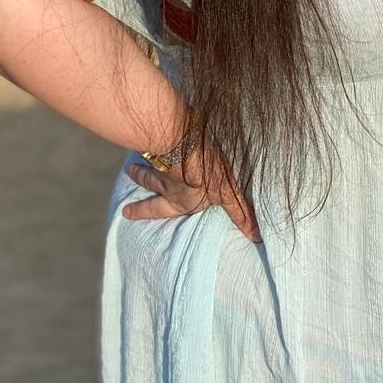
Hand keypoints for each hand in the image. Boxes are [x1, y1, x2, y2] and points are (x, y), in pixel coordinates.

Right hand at [122, 138, 261, 243]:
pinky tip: (137, 146)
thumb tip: (258, 236)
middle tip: (125, 209)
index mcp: (183, 201)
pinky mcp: (158, 149)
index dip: (147, 213)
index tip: (127, 215)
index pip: (166, 211)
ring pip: (148, 174)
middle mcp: (169, 188)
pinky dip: (142, 152)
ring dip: (139, 174)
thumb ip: (241, 212)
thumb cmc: (209, 172)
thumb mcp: (229, 193)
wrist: (184, 145)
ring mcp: (161, 169)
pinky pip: (148, 153)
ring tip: (129, 171)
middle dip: (140, 204)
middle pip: (151, 196)